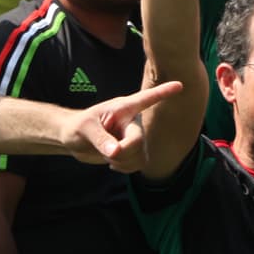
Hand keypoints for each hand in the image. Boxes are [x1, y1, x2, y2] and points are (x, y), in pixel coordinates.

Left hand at [61, 81, 184, 172]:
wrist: (74, 140)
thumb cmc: (77, 126)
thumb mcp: (85, 129)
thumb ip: (100, 139)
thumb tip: (115, 152)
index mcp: (123, 108)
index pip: (146, 99)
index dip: (163, 93)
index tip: (179, 85)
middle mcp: (132, 121)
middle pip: (139, 140)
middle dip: (123, 152)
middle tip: (106, 152)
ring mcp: (133, 137)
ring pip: (141, 156)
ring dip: (123, 162)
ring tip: (108, 155)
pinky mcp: (132, 152)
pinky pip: (138, 164)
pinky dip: (125, 168)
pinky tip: (113, 162)